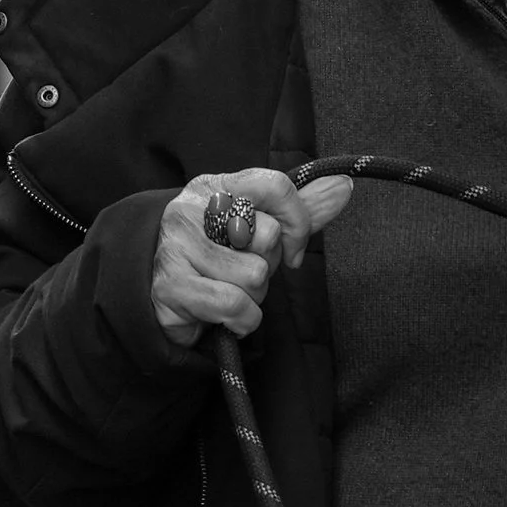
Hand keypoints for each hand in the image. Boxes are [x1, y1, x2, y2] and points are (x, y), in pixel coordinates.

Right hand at [150, 166, 356, 347]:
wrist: (161, 299)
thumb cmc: (219, 262)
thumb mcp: (259, 230)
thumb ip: (301, 210)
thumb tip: (345, 185)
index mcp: (215, 187)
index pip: (276, 186)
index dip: (297, 223)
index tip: (291, 251)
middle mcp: (190, 209)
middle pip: (269, 236)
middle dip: (267, 267)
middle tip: (240, 273)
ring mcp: (176, 246)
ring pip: (254, 275)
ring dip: (252, 298)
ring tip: (227, 292)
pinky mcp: (171, 285)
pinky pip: (236, 305)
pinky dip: (242, 321)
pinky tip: (224, 317)